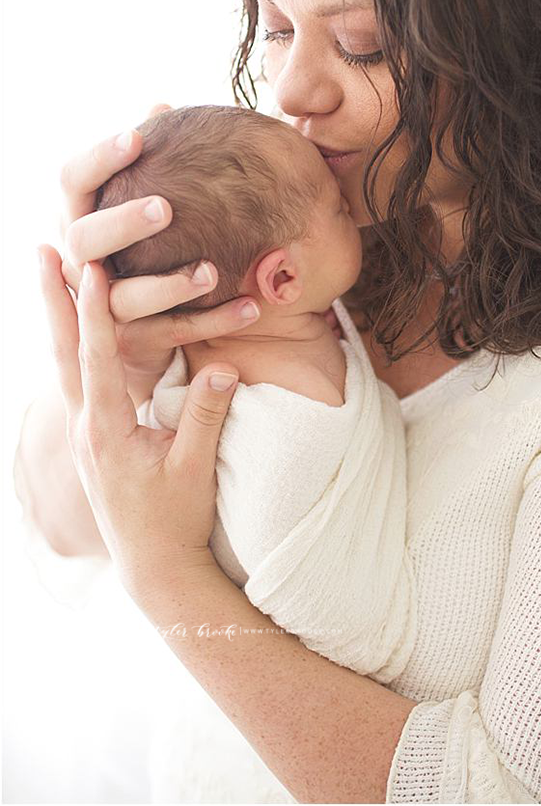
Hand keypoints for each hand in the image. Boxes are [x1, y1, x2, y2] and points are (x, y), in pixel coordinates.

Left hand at [39, 255, 237, 602]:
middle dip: (51, 299)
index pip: (95, 359)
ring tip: (51, 274)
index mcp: (107, 430)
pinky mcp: (95, 438)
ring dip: (57, 316)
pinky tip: (76, 328)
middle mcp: (86, 427)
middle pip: (61, 351)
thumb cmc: (178, 519)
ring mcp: (85, 433)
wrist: (154, 565)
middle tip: (41, 251)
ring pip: (63, 363)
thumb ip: (206, 418)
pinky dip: (74, 344)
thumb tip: (223, 367)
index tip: (89, 266)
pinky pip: (77, 379)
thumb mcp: (196, 469)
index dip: (92, 311)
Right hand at [56, 105, 259, 399]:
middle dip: (122, 222)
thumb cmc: (138, 249)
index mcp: (80, 219)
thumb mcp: (136, 204)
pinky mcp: (136, 343)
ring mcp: (104, 309)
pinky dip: (215, 320)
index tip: (136, 135)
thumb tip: (162, 101)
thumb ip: (148, 161)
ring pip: (126, 299)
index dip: (99, 159)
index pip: (73, 180)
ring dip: (170, 284)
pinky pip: (176, 332)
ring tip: (212, 270)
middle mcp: (82, 264)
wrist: (129, 331)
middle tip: (165, 207)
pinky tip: (254, 307)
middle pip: (86, 240)